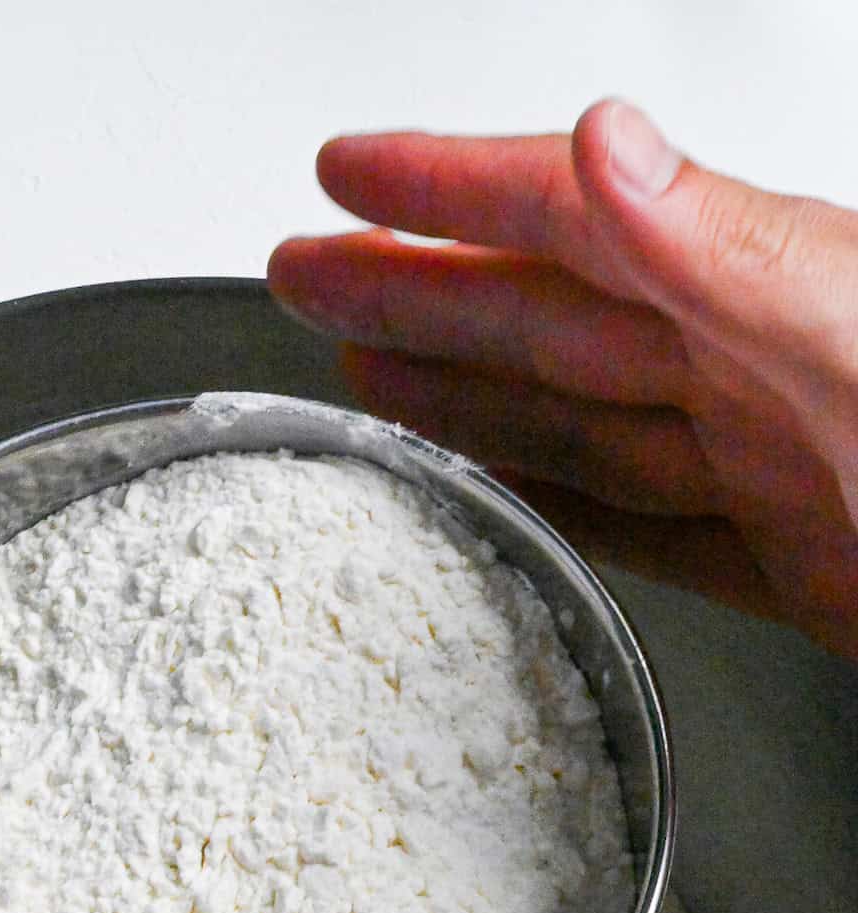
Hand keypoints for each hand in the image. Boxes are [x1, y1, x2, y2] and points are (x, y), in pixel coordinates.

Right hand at [268, 98, 857, 659]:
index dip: (448, 190)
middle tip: (311, 278)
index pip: (571, 223)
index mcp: (763, 296)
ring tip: (368, 376)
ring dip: (466, 395)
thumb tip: (606, 147)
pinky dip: (563, 510)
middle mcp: (755, 372)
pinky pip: (644, 531)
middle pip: (546, 320)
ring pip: (579, 424)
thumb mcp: (851, 337)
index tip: (345, 174)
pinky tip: (505, 495)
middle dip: (415, 290)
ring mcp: (768, 469)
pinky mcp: (788, 564)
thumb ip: (723, 249)